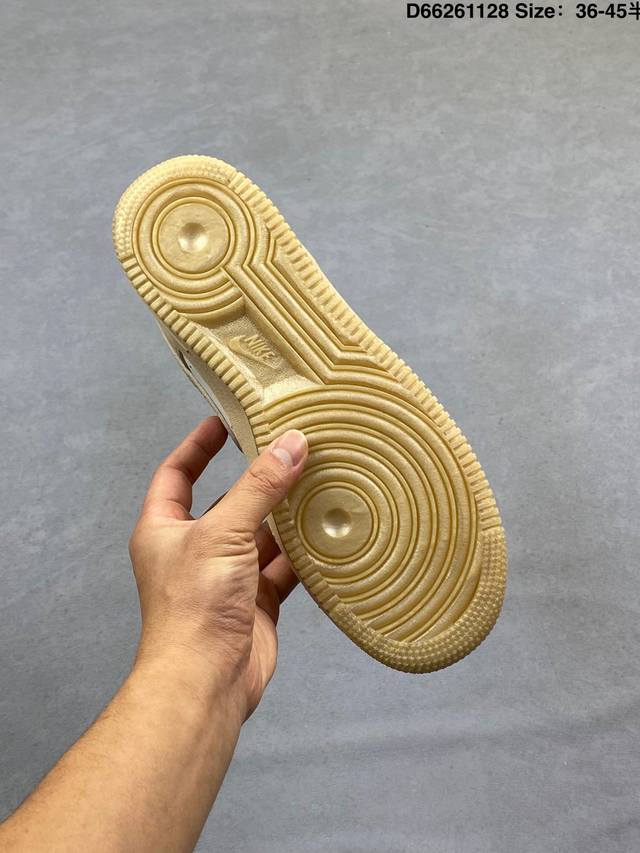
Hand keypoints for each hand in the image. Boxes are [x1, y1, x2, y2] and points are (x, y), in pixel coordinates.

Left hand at [128, 416, 307, 718]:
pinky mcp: (256, 601)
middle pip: (229, 502)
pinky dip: (303, 552)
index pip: (177, 473)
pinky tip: (326, 534)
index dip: (198, 445)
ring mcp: (227, 576)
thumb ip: (259, 487)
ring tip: (317, 483)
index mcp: (165, 529)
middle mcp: (195, 549)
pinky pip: (283, 566)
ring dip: (286, 515)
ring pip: (261, 534)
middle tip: (289, 449)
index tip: (225, 420)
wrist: (206, 680)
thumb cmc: (193, 607)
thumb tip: (291, 444)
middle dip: (258, 479)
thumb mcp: (223, 532)